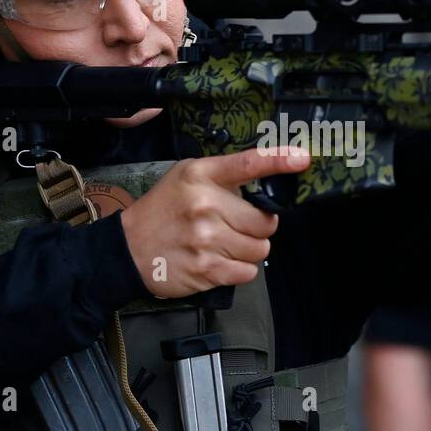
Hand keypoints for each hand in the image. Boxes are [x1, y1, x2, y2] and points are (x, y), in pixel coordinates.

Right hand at [120, 146, 309, 297]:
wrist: (127, 248)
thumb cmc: (164, 209)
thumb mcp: (187, 177)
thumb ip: (224, 177)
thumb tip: (270, 182)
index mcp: (201, 175)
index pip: (248, 164)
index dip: (279, 160)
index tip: (303, 158)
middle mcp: (205, 204)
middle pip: (265, 222)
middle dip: (259, 227)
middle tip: (237, 227)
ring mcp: (206, 239)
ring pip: (259, 249)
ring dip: (248, 250)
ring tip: (222, 244)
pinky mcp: (206, 270)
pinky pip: (247, 272)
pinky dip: (238, 270)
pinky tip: (218, 261)